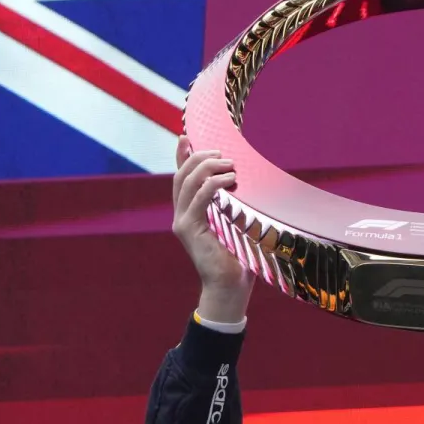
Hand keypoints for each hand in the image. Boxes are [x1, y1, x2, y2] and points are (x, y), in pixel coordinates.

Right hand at [172, 135, 253, 322]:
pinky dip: (212, 185)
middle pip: (182, 175)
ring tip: (228, 164)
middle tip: (222, 153)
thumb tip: (243, 182)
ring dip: (208, 167)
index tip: (187, 136)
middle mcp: (180, 215)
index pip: (181, 177)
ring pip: (187, 182)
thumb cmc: (237, 257)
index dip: (182, 155)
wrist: (229, 287)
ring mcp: (182, 222)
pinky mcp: (189, 230)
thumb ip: (231, 204)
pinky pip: (198, 198)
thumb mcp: (235, 223)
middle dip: (200, 157)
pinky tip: (229, 180)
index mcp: (188, 213)